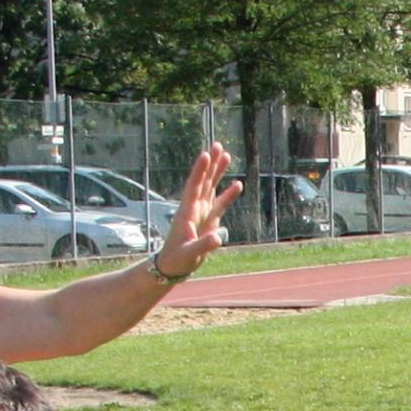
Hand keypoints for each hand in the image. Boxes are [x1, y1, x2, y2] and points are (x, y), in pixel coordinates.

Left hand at [151, 142, 246, 281]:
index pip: (194, 187)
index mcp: (187, 212)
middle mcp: (194, 208)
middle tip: (218, 145)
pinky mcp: (209, 220)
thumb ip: (203, 245)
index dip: (200, 171)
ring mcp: (202, 213)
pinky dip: (228, 194)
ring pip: (211, 187)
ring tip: (227, 155)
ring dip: (218, 172)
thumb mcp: (189, 254)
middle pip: (203, 181)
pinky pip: (220, 204)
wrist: (173, 266)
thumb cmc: (177, 259)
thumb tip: (218, 238)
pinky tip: (238, 184)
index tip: (205, 155)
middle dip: (210, 164)